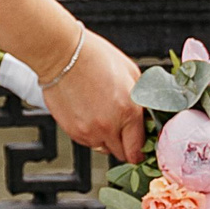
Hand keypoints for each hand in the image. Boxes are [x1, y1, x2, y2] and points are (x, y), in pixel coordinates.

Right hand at [40, 24, 144, 163]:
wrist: (61, 54)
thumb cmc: (94, 57)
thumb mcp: (131, 72)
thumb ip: (142, 98)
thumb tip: (147, 113)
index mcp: (128, 111)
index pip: (138, 148)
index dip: (141, 149)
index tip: (140, 145)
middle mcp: (108, 126)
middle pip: (122, 154)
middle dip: (125, 144)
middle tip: (122, 129)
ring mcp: (88, 131)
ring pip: (103, 148)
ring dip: (107, 138)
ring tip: (102, 116)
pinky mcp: (71, 130)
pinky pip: (86, 141)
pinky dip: (90, 133)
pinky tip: (89, 113)